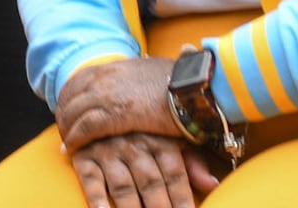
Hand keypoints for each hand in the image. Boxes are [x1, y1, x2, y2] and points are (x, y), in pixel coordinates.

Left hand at [52, 56, 182, 151]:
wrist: (194, 87)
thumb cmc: (180, 80)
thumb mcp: (151, 70)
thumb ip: (136, 74)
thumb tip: (139, 67)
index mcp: (113, 67)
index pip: (79, 80)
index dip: (70, 96)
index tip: (68, 109)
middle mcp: (104, 78)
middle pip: (70, 96)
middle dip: (64, 114)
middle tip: (64, 129)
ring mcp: (107, 95)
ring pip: (72, 112)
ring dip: (66, 128)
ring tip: (66, 142)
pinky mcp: (114, 115)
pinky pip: (84, 128)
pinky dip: (75, 138)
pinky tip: (72, 148)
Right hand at [68, 129, 218, 207]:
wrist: (100, 100)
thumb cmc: (144, 128)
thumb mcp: (172, 138)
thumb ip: (192, 162)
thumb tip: (213, 186)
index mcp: (159, 140)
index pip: (175, 176)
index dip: (183, 201)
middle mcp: (135, 145)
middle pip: (150, 184)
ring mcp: (108, 150)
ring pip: (123, 186)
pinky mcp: (84, 155)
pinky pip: (90, 180)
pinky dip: (96, 198)